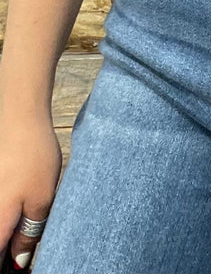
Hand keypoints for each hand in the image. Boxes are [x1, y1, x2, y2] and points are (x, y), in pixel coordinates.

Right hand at [0, 112, 61, 269]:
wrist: (19, 117)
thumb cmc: (32, 157)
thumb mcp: (41, 200)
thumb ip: (28, 235)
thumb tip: (18, 262)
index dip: (8, 268)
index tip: (23, 267)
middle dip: (7, 253)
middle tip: (24, 251)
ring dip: (6, 235)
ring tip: (24, 231)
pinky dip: (4, 219)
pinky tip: (18, 213)